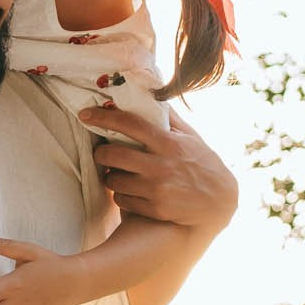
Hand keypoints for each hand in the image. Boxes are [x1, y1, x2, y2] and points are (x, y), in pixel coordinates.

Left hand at [83, 107, 237, 233]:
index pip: (129, 124)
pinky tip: (129, 192)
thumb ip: (169, 118)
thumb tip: (151, 94)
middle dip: (101, 153)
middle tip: (102, 153)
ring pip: (114, 181)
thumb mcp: (191, 137)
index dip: (103, 117)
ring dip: (110, 177)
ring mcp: (157, 189)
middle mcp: (161, 165)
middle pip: (113, 155)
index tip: (85, 114)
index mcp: (168, 143)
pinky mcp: (155, 209)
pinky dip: (121, 196)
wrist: (220, 202)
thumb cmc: (204, 164)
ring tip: (117, 174)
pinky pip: (122, 201)